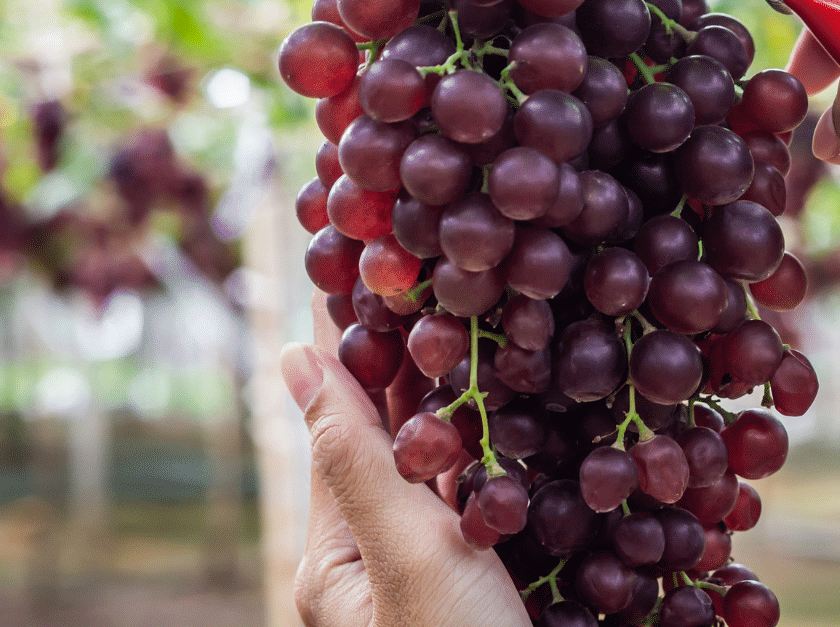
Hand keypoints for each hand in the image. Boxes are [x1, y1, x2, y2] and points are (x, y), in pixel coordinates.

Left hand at [281, 295, 527, 626]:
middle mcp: (381, 561)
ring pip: (447, 468)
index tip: (364, 261)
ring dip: (466, 396)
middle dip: (414, 358)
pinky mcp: (495, 588)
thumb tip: (295, 356)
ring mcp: (439, 576)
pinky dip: (506, 452)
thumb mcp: (408, 557)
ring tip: (482, 317)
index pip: (342, 423)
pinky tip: (533, 416)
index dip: (354, 340)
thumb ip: (360, 459)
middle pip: (395, 441)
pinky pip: (490, 503)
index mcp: (337, 557)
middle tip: (433, 271)